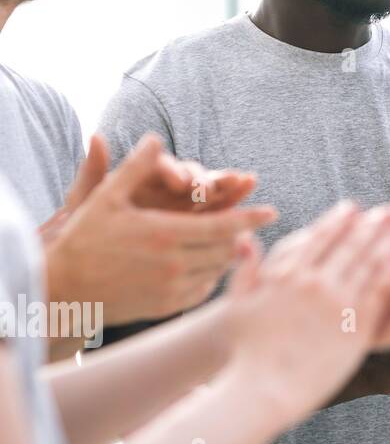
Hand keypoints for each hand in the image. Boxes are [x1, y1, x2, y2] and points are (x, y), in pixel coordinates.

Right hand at [43, 134, 277, 324]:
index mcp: (165, 234)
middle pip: (227, 248)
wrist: (63, 290)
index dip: (250, 218)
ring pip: (217, 269)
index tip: (272, 211)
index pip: (223, 226)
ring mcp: (171, 288)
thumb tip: (155, 137)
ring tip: (235, 240)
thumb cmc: (84, 239)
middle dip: (242, 234)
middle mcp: (173, 264)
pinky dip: (212, 275)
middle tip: (252, 224)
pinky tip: (209, 263)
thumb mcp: (106, 198)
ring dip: (229, 254)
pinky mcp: (167, 307)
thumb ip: (135, 168)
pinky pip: (203, 289)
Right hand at [225, 200, 389, 421]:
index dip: (338, 220)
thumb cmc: (246, 352)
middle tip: (383, 215)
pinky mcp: (357, 326)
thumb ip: (245, 269)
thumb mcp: (237, 305)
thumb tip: (245, 237)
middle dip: (369, 226)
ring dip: (385, 245)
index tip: (351, 209)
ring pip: (369, 264)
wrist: (264, 390)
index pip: (320, 237)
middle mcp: (315, 283)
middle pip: (350, 245)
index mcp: (288, 274)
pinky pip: (379, 292)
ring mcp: (338, 304)